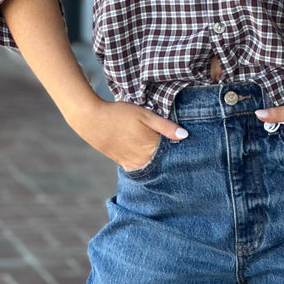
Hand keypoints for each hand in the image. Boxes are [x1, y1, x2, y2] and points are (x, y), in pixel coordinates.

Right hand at [71, 99, 187, 170]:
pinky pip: (139, 169)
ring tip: (167, 160)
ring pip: (152, 169)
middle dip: (172, 162)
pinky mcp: (123, 163)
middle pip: (163, 165)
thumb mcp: (144, 115)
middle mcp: (143, 159)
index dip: (182, 155)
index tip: (191, 154)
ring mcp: (132, 163)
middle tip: (184, 161)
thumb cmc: (119, 114)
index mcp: (151, 147)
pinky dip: (146, 166)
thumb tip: (185, 136)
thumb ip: (165, 127)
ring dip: (159, 165)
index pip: (173, 156)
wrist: (91, 120)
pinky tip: (150, 160)